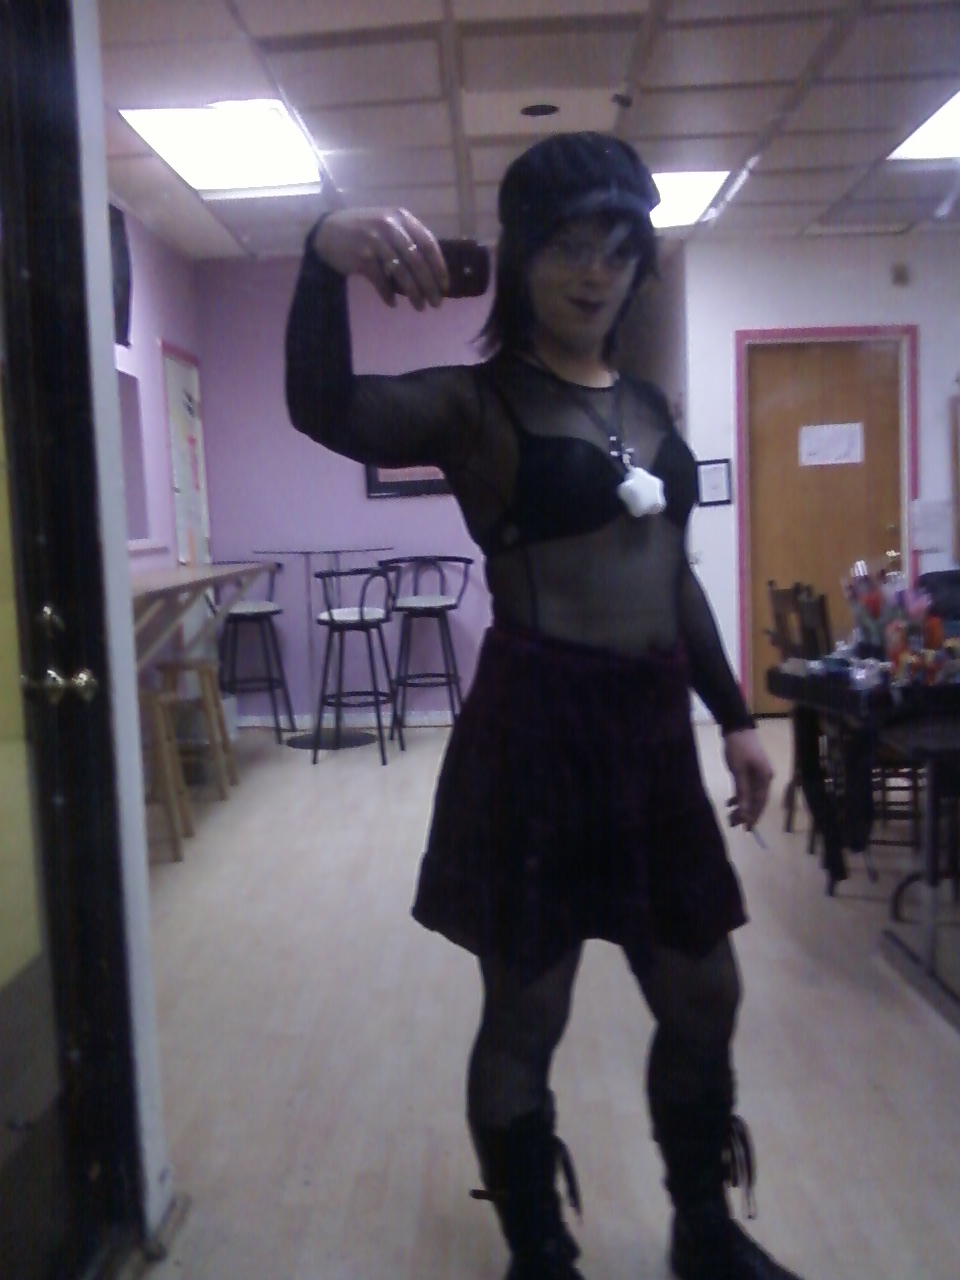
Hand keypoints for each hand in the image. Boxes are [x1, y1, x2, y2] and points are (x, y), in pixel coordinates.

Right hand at [312, 208, 448, 310]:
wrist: (328, 231)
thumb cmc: (364, 231)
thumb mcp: (388, 225)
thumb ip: (409, 240)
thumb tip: (432, 271)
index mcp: (402, 218)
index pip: (428, 243)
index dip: (439, 267)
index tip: (445, 286)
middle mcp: (390, 226)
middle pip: (417, 261)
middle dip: (429, 285)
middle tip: (436, 303)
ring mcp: (375, 240)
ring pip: (401, 272)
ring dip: (413, 293)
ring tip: (419, 307)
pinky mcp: (362, 256)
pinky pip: (381, 280)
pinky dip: (388, 294)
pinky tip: (392, 304)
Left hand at [723, 727, 772, 832]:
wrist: (736, 727)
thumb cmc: (738, 749)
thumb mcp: (738, 771)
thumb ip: (742, 792)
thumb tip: (744, 812)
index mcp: (765, 778)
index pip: (760, 802)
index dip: (753, 816)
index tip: (746, 829)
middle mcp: (765, 778)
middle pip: (756, 800)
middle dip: (745, 813)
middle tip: (732, 824)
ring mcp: (759, 774)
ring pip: (750, 795)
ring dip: (741, 805)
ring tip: (729, 815)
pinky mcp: (751, 770)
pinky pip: (747, 787)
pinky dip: (739, 795)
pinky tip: (730, 802)